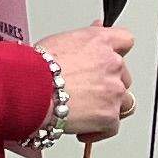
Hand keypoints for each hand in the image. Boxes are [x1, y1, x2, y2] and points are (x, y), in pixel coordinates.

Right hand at [42, 24, 133, 143]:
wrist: (32, 90)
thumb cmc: (38, 65)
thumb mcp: (61, 40)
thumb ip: (87, 37)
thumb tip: (98, 27)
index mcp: (101, 41)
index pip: (125, 40)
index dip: (117, 51)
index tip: (108, 59)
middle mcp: (113, 64)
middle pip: (124, 75)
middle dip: (109, 83)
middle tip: (87, 90)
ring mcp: (114, 91)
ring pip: (124, 101)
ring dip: (109, 106)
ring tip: (87, 111)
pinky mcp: (109, 116)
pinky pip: (112, 126)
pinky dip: (99, 130)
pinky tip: (83, 129)